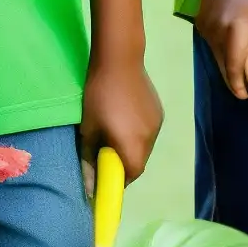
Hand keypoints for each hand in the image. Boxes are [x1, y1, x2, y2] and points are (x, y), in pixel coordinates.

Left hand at [81, 54, 163, 193]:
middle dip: (124, 165)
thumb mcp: (88, 129)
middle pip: (139, 162)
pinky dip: (138, 135)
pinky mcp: (159, 111)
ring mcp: (157, 124)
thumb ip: (89, 160)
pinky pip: (148, 132)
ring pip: (145, 147)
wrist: (120, 60)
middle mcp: (150, 139)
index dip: (118, 180)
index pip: (130, 175)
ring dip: (132, 149)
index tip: (104, 177)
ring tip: (115, 135)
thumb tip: (89, 186)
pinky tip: (125, 120)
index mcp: (133, 146)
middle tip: (106, 156)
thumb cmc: (99, 96)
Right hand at [195, 0, 247, 99]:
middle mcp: (216, 33)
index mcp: (236, 29)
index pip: (234, 66)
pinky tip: (235, 37)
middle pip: (224, 66)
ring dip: (231, 61)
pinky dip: (225, 48)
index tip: (245, 96)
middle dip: (236, 77)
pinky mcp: (200, 25)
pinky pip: (214, 45)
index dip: (239, 85)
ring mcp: (205, 29)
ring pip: (219, 56)